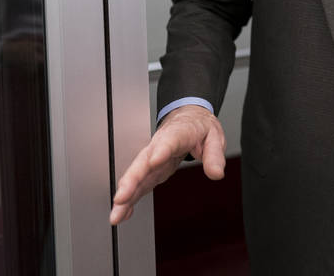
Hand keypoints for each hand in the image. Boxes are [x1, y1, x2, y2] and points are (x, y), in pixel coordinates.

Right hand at [109, 104, 225, 224]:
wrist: (189, 119)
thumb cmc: (199, 127)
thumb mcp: (215, 137)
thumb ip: (215, 155)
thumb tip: (216, 173)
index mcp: (178, 134)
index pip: (168, 142)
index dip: (160, 152)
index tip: (153, 162)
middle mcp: (159, 146)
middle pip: (143, 162)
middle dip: (130, 181)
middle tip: (121, 198)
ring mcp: (152, 159)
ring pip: (135, 176)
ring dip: (124, 195)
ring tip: (116, 214)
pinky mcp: (151, 171)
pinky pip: (139, 185)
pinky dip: (130, 199)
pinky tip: (124, 214)